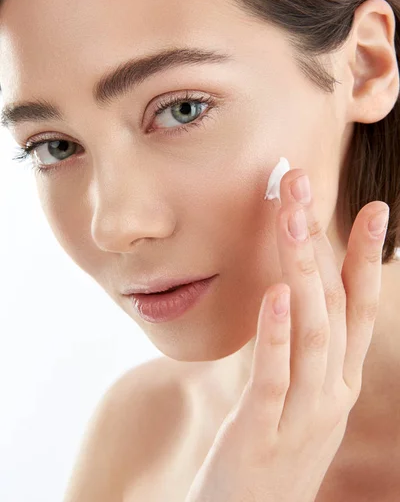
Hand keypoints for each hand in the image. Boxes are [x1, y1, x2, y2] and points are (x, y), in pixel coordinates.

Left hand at [185, 168, 389, 501]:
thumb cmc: (272, 453)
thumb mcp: (301, 399)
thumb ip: (303, 352)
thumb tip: (293, 298)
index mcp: (340, 381)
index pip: (360, 309)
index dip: (367, 257)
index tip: (373, 207)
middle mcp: (332, 393)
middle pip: (335, 306)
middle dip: (323, 241)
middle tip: (305, 184)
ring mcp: (302, 416)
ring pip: (313, 333)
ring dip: (304, 272)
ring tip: (293, 220)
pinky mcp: (261, 435)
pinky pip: (274, 379)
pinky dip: (277, 336)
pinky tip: (274, 294)